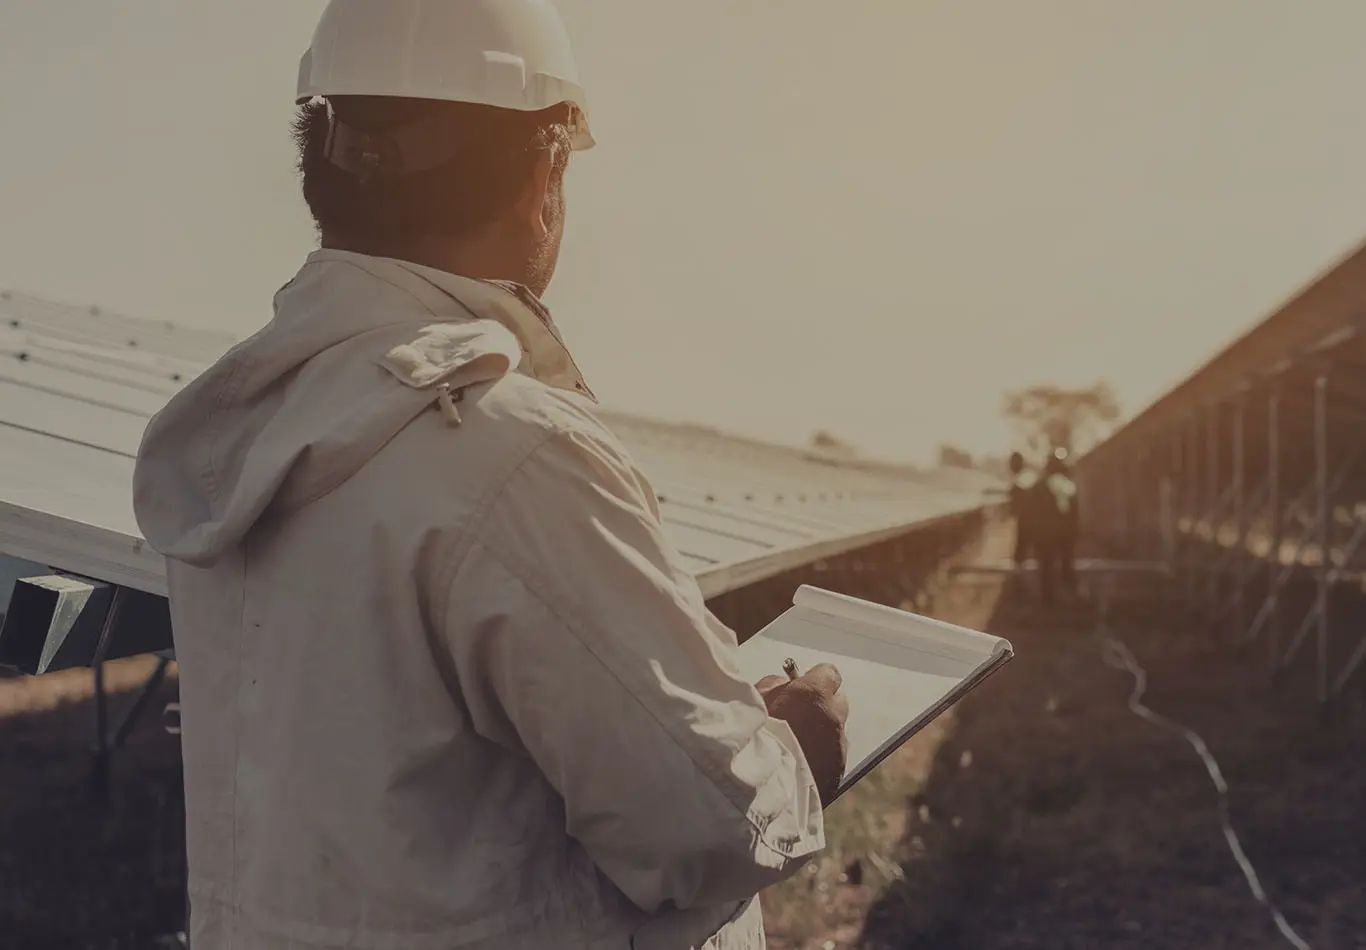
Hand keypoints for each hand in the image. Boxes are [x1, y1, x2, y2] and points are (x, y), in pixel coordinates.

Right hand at [755, 663, 848, 805]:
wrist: (756, 787)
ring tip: (795, 746)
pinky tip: (799, 766)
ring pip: (836, 733)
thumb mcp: (754, 699)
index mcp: (814, 694)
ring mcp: (838, 748)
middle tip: (798, 713)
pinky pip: (833, 759)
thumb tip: (785, 685)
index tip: (801, 686)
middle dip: (821, 704)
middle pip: (838, 701)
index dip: (813, 680)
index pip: (828, 673)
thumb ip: (774, 685)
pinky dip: (821, 759)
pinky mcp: (836, 775)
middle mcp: (833, 718)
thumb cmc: (748, 737)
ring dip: (821, 734)